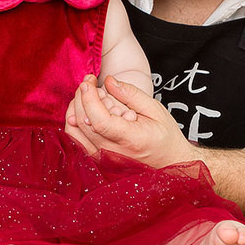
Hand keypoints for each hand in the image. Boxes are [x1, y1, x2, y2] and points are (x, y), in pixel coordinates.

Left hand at [64, 75, 196, 168]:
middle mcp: (113, 154)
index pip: (99, 120)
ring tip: (88, 96)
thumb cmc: (165, 138)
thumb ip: (131, 94)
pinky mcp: (97, 160)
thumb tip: (108, 81)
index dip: (89, 97)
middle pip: (83, 123)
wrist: (169, 163)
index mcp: (131, 140)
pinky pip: (77, 140)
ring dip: (75, 109)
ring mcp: (103, 159)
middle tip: (89, 83)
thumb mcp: (155, 110)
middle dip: (81, 97)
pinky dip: (76, 123)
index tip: (89, 81)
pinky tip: (85, 111)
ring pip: (75, 133)